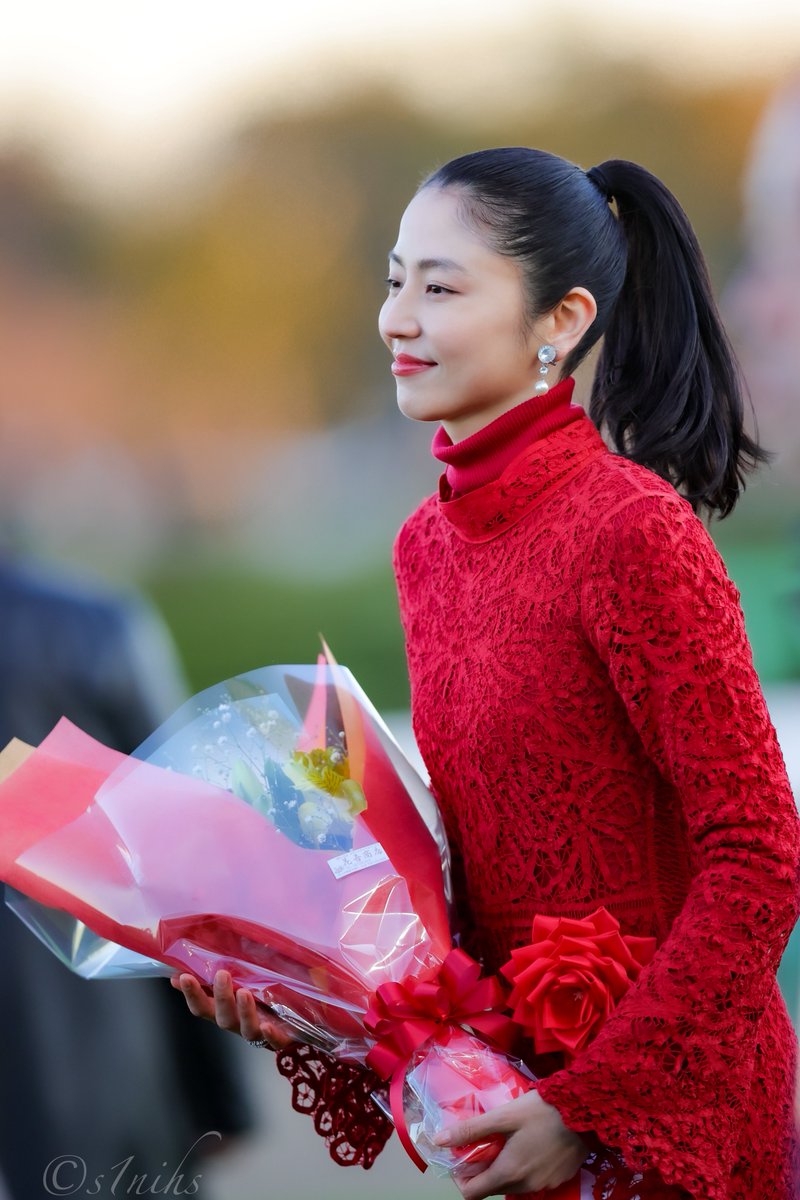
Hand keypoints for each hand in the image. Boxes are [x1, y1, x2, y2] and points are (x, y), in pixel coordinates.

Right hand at [171, 969, 295, 1050]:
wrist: (294, 1019)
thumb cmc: (258, 997)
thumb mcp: (236, 984)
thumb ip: (211, 980)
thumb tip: (177, 972)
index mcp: (225, 1011)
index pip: (202, 1007)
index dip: (192, 994)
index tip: (184, 976)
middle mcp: (238, 1024)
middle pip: (223, 1017)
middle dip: (221, 997)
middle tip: (221, 974)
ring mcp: (258, 1033)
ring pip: (247, 1029)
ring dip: (244, 1012)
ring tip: (244, 992)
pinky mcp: (280, 1038)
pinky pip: (275, 1041)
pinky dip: (270, 1035)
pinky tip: (267, 1026)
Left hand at [434, 1090, 587, 1198]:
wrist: (586, 1109)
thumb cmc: (542, 1110)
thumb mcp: (503, 1115)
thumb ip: (471, 1130)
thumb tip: (439, 1140)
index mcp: (509, 1172)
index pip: (473, 1195)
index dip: (462, 1180)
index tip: (462, 1160)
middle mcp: (526, 1186)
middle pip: (493, 1189)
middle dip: (483, 1171)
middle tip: (484, 1144)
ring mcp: (544, 1185)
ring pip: (513, 1185)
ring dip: (505, 1169)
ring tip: (506, 1141)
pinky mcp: (559, 1179)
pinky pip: (533, 1180)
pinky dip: (525, 1167)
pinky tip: (529, 1144)